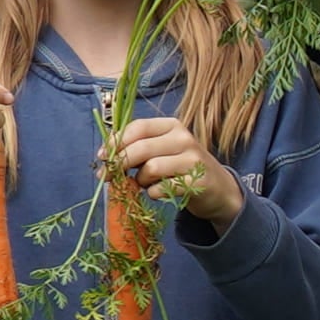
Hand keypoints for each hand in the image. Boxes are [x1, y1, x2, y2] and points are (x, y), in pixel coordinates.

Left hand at [111, 106, 237, 233]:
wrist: (218, 189)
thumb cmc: (180, 167)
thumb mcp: (162, 150)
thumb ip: (137, 147)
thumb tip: (105, 154)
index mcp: (172, 126)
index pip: (138, 127)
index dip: (116, 141)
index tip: (101, 156)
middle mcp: (184, 139)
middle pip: (141, 148)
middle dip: (119, 163)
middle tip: (108, 177)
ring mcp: (193, 160)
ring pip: (151, 168)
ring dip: (139, 180)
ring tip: (143, 183)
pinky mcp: (197, 182)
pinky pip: (161, 189)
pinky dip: (152, 193)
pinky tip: (156, 192)